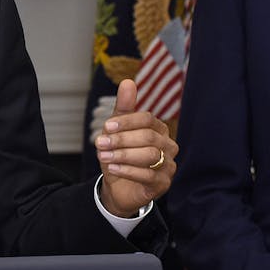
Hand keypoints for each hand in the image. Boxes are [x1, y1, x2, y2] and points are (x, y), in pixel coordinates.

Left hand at [96, 78, 176, 216]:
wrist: (118, 187)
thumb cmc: (119, 155)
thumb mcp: (117, 131)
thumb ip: (124, 107)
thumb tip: (128, 82)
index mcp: (159, 130)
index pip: (148, 119)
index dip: (126, 122)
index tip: (107, 126)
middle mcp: (169, 146)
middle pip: (148, 137)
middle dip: (121, 140)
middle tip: (100, 143)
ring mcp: (169, 166)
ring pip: (149, 156)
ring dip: (122, 155)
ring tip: (103, 156)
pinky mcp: (163, 184)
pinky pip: (148, 175)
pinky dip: (128, 170)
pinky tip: (113, 168)